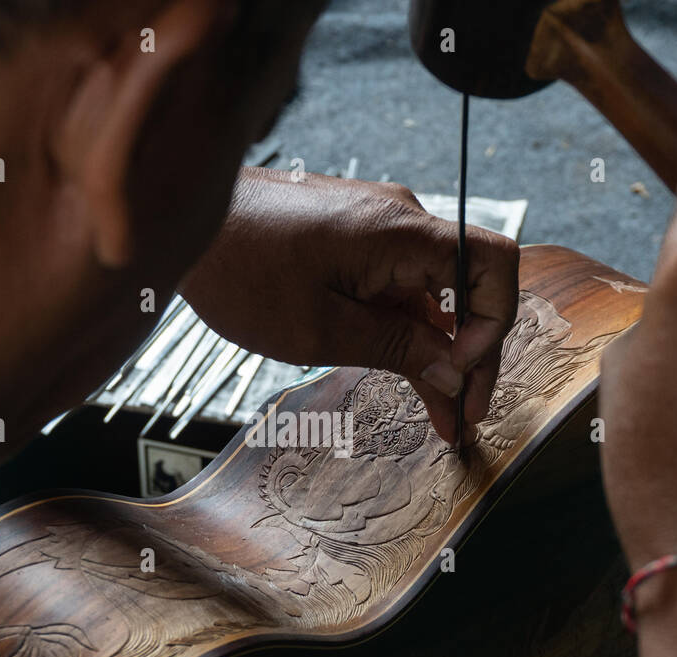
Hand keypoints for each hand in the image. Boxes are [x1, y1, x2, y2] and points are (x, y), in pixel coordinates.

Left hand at [178, 166, 521, 444]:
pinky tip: (409, 376)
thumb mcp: (319, 329)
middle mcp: (400, 221)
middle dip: (470, 355)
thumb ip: (396, 348)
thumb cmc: (239, 268)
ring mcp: (378, 230)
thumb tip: (453, 371)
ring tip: (440, 416)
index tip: (462, 377)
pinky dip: (406, 332)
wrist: (183, 219)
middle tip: (464, 417)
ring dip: (437, 352)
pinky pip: (399, 287)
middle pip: (468, 287)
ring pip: (431, 295)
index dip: (493, 327)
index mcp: (401, 232)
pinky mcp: (355, 241)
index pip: (494, 266)